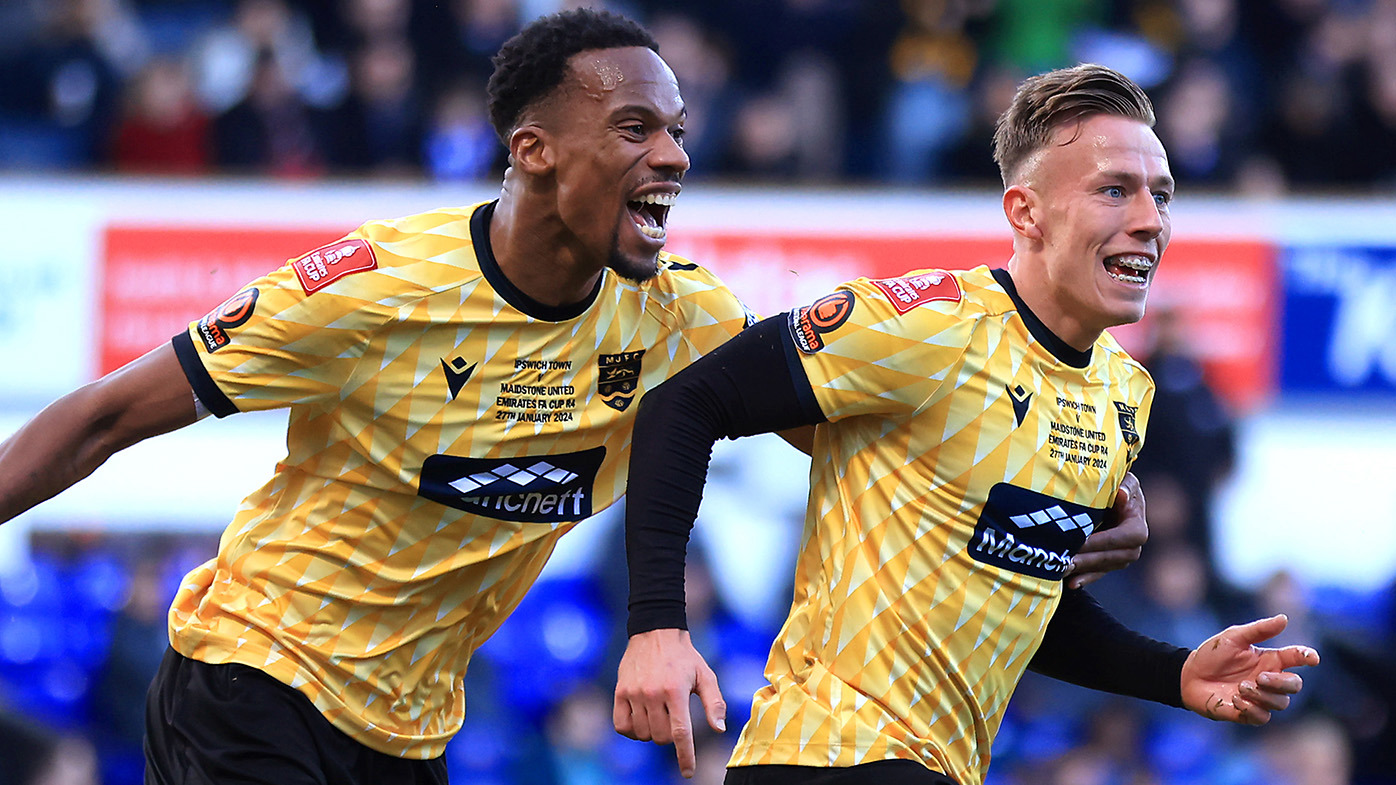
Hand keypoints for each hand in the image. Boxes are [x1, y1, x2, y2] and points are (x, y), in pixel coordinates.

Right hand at [614, 628, 725, 778]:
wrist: (655, 632)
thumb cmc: (685, 657)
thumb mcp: (705, 675)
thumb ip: (714, 703)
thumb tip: (719, 729)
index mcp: (676, 691)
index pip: (680, 733)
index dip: (685, 756)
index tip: (688, 772)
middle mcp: (653, 693)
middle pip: (662, 737)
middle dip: (670, 736)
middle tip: (674, 717)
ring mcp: (634, 693)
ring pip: (643, 734)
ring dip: (653, 733)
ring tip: (659, 715)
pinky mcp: (620, 692)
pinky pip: (622, 727)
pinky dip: (632, 731)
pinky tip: (641, 721)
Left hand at [1066, 472, 1146, 588]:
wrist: (1112, 497)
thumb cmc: (1118, 484)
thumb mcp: (1123, 479)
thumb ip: (1124, 485)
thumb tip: (1121, 494)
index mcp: (1137, 527)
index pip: (1125, 538)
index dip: (1103, 541)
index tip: (1081, 542)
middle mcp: (1133, 546)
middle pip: (1113, 557)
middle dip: (1088, 560)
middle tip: (1066, 561)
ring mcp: (1121, 558)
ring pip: (1103, 568)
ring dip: (1083, 570)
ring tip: (1063, 570)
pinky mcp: (1108, 564)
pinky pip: (1098, 574)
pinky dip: (1085, 578)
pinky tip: (1071, 584)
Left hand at [1181, 614, 1319, 724]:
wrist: (1188, 675)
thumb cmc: (1212, 655)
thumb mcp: (1233, 637)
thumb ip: (1259, 630)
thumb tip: (1284, 619)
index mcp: (1269, 659)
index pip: (1296, 658)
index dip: (1307, 657)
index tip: (1312, 658)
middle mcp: (1268, 679)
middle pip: (1295, 685)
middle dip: (1283, 683)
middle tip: (1261, 677)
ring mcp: (1260, 698)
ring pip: (1280, 703)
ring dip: (1262, 695)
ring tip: (1240, 687)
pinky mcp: (1248, 713)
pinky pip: (1263, 717)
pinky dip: (1252, 709)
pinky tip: (1236, 699)